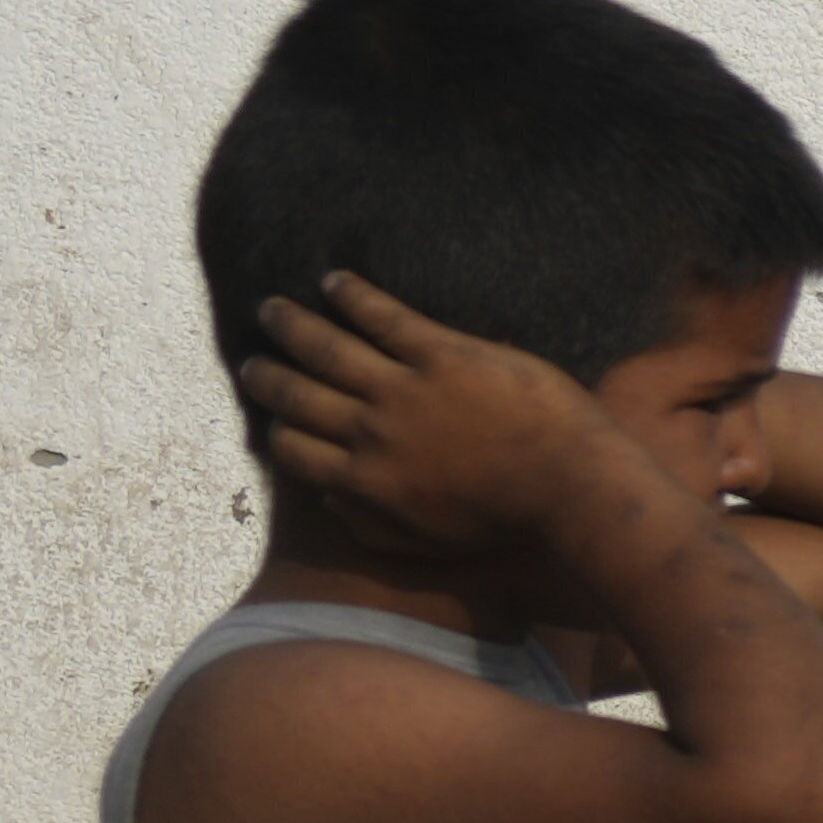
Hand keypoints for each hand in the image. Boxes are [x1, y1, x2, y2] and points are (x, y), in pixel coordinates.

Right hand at [237, 278, 682, 572]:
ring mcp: (405, 390)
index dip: (278, 432)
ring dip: (293, 326)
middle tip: (253, 361)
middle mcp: (372, 432)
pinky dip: (355, 296)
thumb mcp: (427, 542)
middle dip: (268, 377)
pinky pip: (385, 317)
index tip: (274, 420)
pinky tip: (335, 280)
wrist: (570, 488)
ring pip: (328, 349)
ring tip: (272, 310)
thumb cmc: (505, 522)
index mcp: (366, 481)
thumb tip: (329, 500)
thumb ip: (371, 525)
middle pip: (299, 396)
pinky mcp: (443, 354)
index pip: (295, 451)